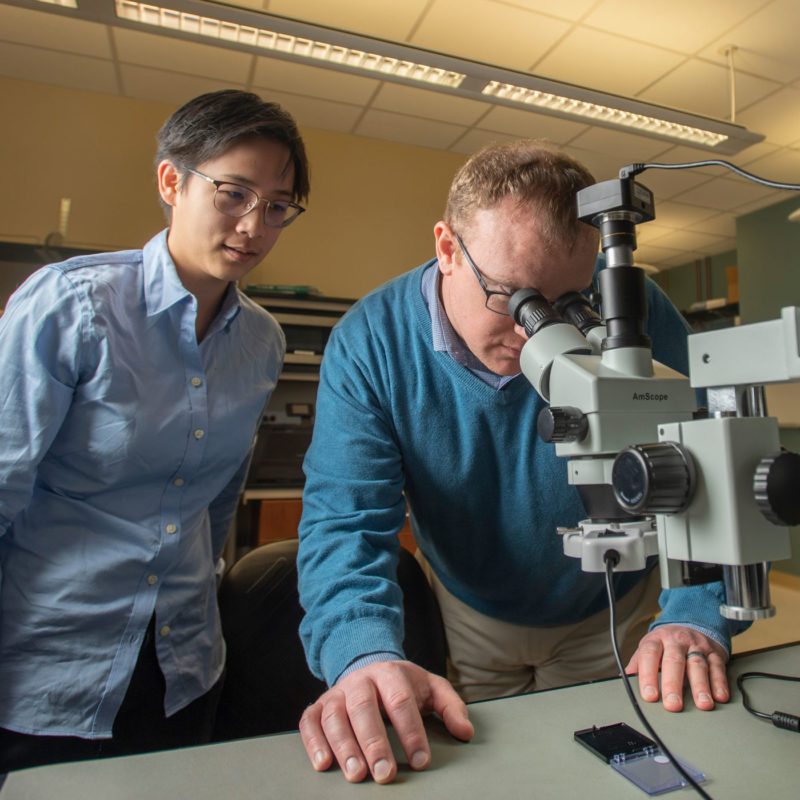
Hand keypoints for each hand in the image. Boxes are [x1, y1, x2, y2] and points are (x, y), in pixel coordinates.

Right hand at [298, 660, 473, 783]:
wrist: (369, 666)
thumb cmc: (403, 686)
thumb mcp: (431, 688)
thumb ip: (451, 706)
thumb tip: (465, 732)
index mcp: (391, 673)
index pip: (401, 700)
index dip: (411, 731)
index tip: (421, 760)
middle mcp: (361, 680)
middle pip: (364, 707)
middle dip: (374, 742)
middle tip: (385, 773)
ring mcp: (337, 692)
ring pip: (335, 715)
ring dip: (344, 746)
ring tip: (356, 775)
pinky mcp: (318, 705)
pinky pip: (310, 721)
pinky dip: (313, 741)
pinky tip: (323, 763)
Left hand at [625, 625, 728, 711]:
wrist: (692, 623)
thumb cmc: (667, 643)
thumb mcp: (650, 647)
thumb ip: (637, 664)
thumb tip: (623, 681)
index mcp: (656, 640)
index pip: (649, 655)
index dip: (648, 675)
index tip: (649, 696)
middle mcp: (676, 641)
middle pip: (674, 661)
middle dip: (673, 685)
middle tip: (673, 705)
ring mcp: (696, 646)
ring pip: (698, 665)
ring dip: (701, 686)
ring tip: (702, 705)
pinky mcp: (714, 652)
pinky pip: (718, 667)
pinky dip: (719, 682)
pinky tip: (720, 696)